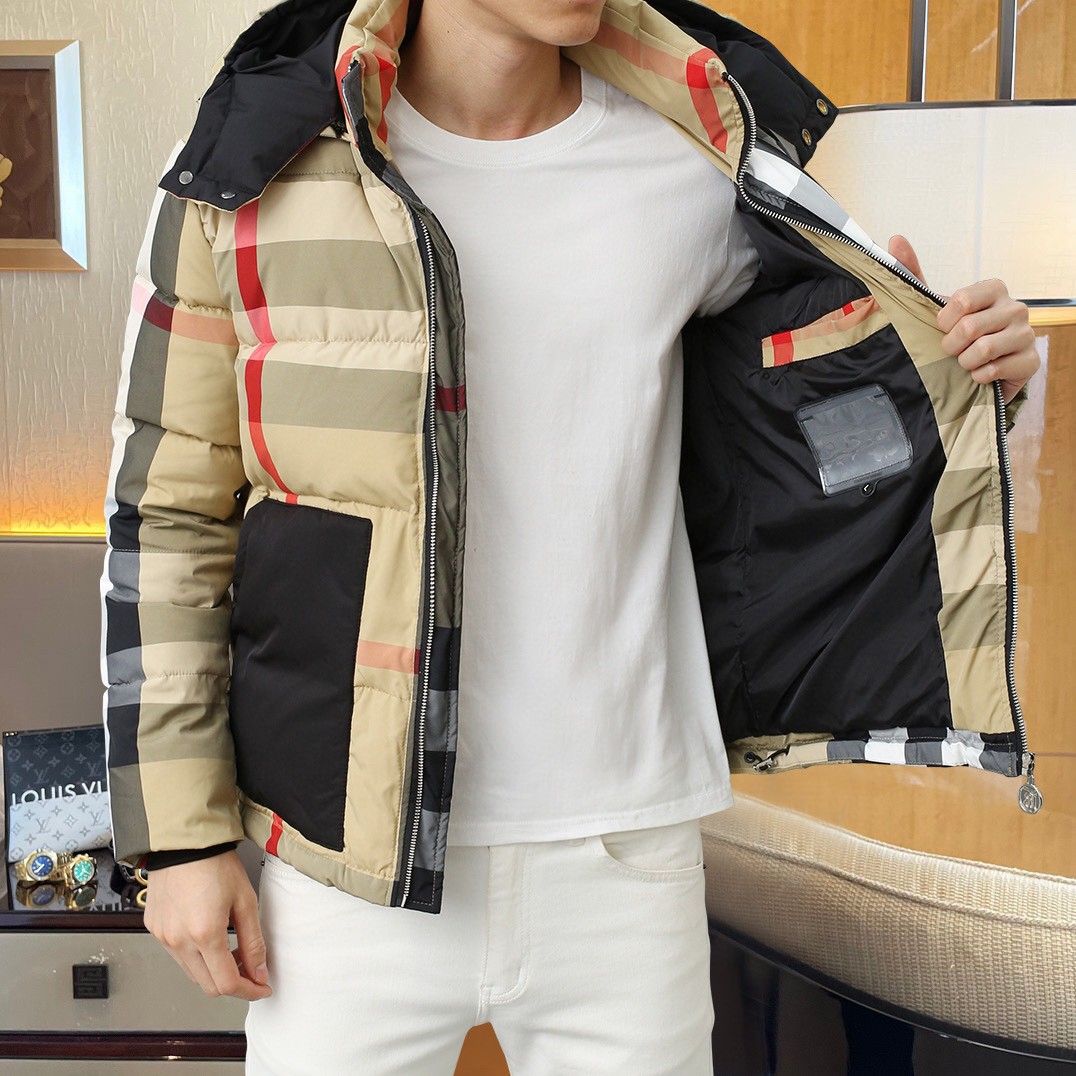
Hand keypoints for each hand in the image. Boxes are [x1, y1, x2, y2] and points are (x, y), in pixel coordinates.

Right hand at [143, 850, 271, 1000]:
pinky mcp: (154, 929)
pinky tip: (209, 939)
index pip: (227, 984)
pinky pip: (177, 956)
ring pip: (191, 973)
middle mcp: (178, 941)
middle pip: (207, 985)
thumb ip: (253, 942)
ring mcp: (162, 937)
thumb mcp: (245, 901)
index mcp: (204, 934)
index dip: (249, 990)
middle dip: (233, 984)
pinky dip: (196, 957)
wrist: (184, 842)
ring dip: (213, 971)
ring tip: (232, 951)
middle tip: (251, 970)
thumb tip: (260, 972)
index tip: (262, 987)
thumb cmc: (215, 864)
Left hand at [888, 234, 1038, 404]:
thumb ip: (914, 275)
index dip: (944, 320)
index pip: (961, 300)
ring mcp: (1025, 334)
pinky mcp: (1030, 360)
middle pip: (969, 328)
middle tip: (952, 348)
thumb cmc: (958, 335)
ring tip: (966, 360)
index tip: (943, 326)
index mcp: (993, 289)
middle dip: (951, 345)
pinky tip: (980, 373)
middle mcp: (1015, 307)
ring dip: (964, 362)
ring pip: (982, 350)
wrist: (980, 369)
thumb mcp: (934, 306)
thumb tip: (896, 240)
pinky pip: (993, 371)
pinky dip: (978, 376)